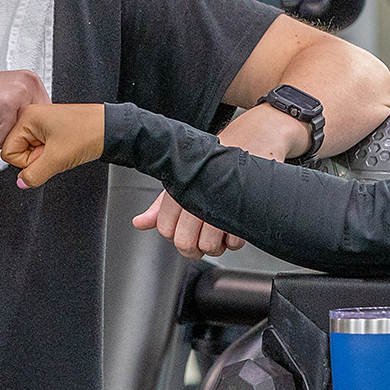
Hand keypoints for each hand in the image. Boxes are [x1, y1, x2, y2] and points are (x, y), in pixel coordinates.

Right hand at [0, 70, 47, 147]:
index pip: (43, 122)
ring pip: (19, 138)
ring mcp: (18, 91)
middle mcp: (28, 82)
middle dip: (10, 135)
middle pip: (34, 132)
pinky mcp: (5, 105)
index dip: (21, 131)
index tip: (0, 119)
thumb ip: (25, 119)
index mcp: (31, 81)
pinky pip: (2, 142)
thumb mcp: (5, 109)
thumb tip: (42, 144)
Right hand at [1, 104, 105, 186]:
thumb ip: (34, 175)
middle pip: (19, 151)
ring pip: (31, 152)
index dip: (26, 162)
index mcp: (27, 118)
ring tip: (61, 149)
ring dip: (45, 157)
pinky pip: (42, 149)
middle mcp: (32, 117)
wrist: (111, 129)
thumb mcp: (57, 159)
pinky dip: (52, 154)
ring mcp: (42, 123)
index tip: (44, 157)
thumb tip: (22, 183)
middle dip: (36, 159)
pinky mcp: (51, 129)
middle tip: (55, 152)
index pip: (8, 151)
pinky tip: (64, 149)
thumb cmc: (88, 132)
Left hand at [131, 105, 306, 258]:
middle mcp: (196, 197)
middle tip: (203, 237)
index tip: (185, 229)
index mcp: (178, 190)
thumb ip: (160, 207)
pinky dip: (235, 240)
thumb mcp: (181, 182)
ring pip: (209, 246)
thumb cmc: (213, 164)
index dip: (176, 235)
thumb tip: (139, 223)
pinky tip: (234, 227)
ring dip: (216, 245)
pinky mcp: (242, 210)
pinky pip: (234, 242)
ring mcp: (219, 204)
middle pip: (185, 243)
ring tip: (220, 232)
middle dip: (195, 247)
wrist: (249, 142)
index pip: (166, 230)